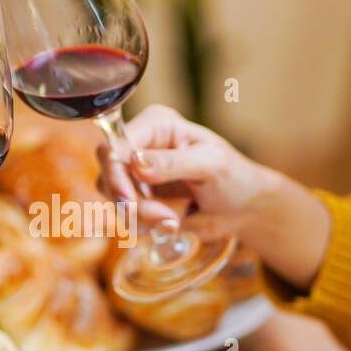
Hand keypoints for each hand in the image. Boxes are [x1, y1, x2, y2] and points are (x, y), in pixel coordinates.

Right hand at [98, 104, 331, 289]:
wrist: (243, 208)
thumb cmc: (234, 177)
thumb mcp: (210, 165)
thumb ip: (173, 162)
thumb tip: (135, 162)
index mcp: (156, 124)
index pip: (114, 146)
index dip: (115, 175)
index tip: (131, 202)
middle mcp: (139, 145)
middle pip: (107, 174)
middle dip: (132, 203)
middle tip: (165, 218)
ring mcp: (135, 173)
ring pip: (113, 199)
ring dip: (141, 218)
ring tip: (173, 221)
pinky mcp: (138, 198)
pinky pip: (124, 216)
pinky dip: (144, 226)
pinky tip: (170, 223)